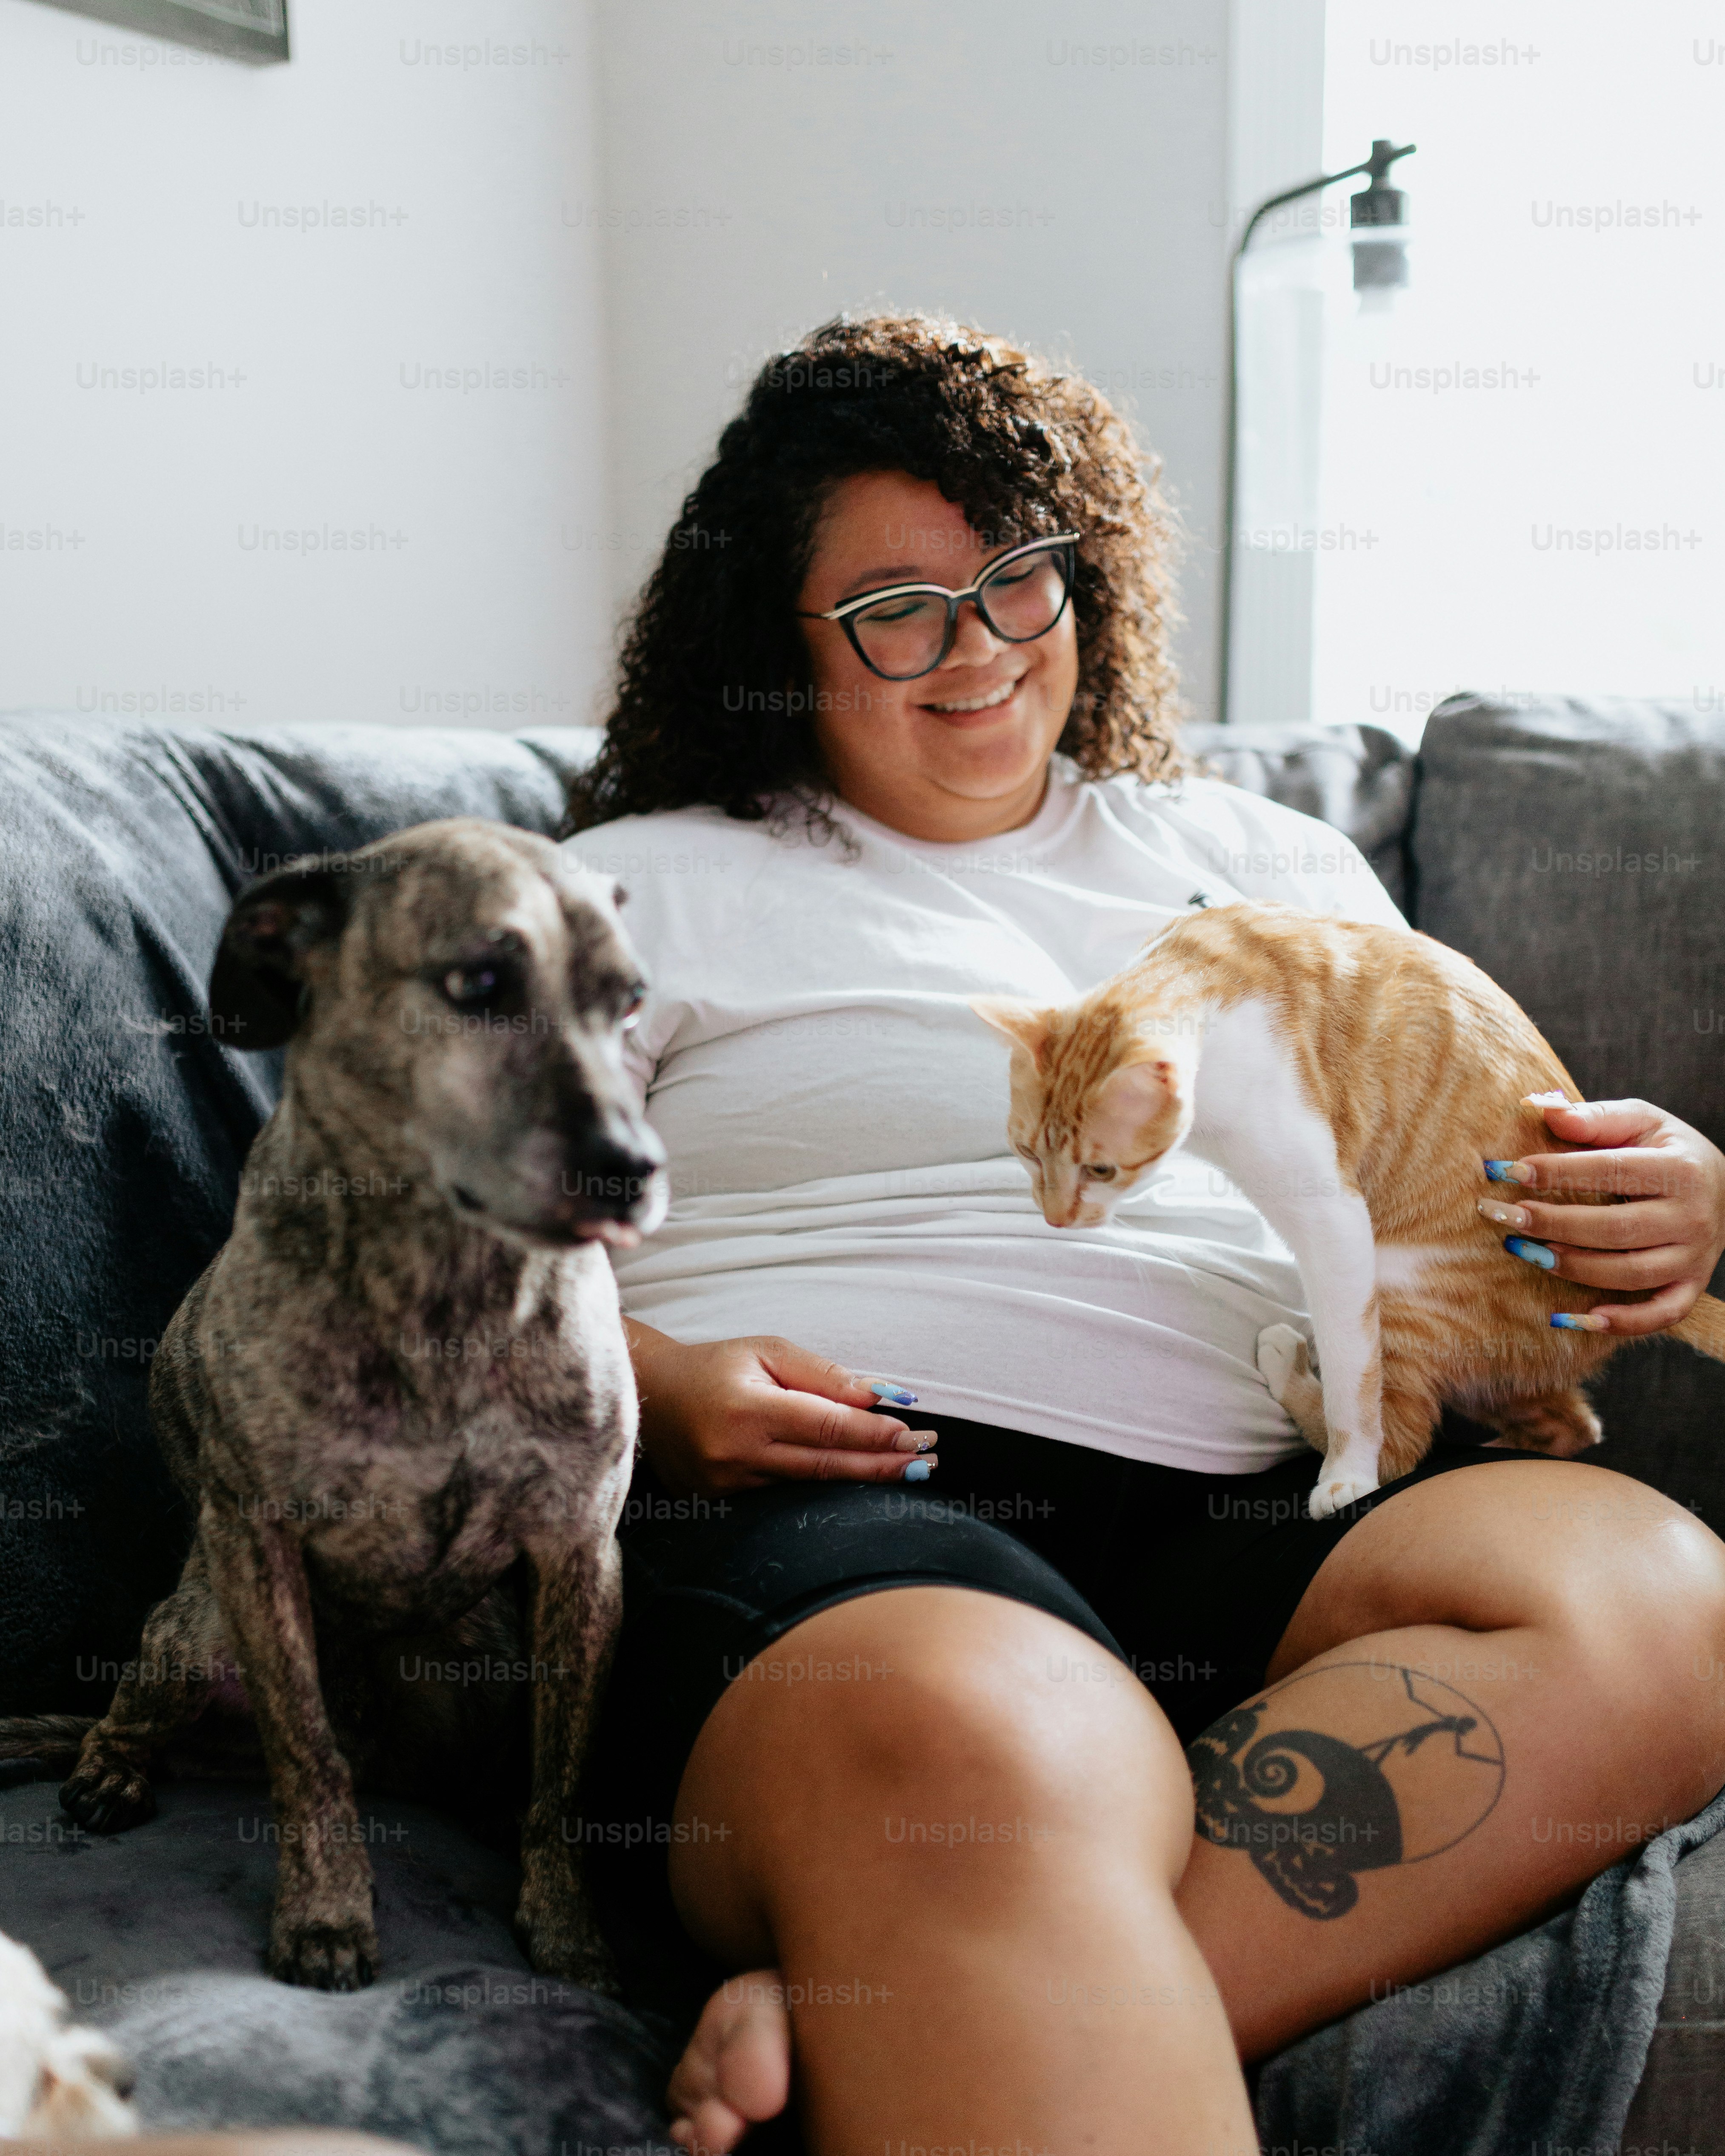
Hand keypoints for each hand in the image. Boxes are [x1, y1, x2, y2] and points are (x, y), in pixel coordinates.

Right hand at [625, 1323, 937, 1494]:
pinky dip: (823, 1487)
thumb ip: (826, 1377)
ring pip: (808, 1486)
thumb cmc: (716, 1367)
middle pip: (825, 1466)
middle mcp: (736, 1454)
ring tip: (908, 1471)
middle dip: (882, 1464)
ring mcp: (728, 1485)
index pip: (827, 1427)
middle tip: (927, 1462)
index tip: (917, 1434)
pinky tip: (859, 1481)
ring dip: (861, 1479)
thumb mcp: (769, 1352)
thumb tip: (884, 1396)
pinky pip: (784, 1494)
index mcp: (748, 1409)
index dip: (875, 1433)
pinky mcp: (723, 1501)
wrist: (651, 1396)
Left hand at [1481, 1097, 1724, 1333]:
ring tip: (1526, 1251)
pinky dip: (1624, 1323)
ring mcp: (1694, 1256)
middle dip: (1553, 1224)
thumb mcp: (1641, 1121)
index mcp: (1679, 1169)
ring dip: (1574, 1267)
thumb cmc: (1667, 1149)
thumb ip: (1594, 1117)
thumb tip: (1540, 1109)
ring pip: (1631, 1273)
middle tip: (1503, 1218)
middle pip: (1616, 1228)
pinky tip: (1580, 1319)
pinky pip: (1661, 1313)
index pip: (1610, 1171)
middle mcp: (1692, 1216)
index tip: (1506, 1172)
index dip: (1556, 1171)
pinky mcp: (1691, 1285)